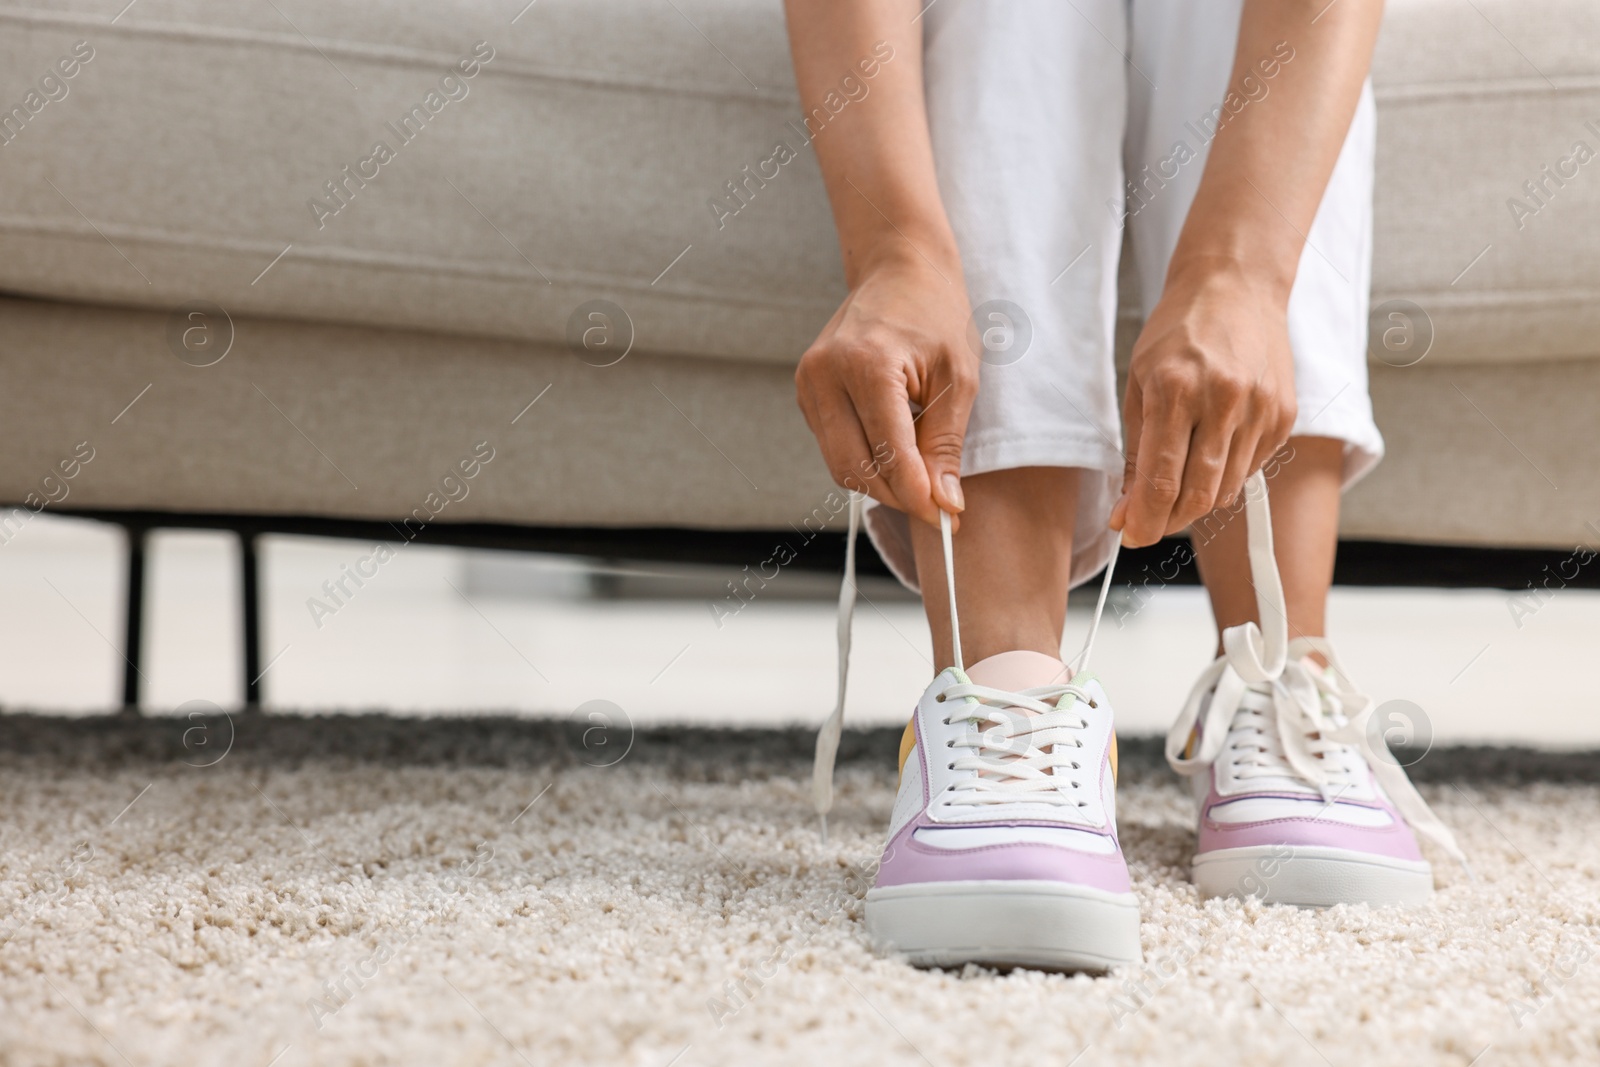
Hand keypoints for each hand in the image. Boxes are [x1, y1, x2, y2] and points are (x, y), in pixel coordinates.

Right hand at [795, 251, 977, 528]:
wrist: (899, 269)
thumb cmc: (936, 315)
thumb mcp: (958, 379)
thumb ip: (946, 445)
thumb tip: (944, 505)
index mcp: (866, 364)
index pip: (888, 453)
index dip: (917, 494)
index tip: (947, 518)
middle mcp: (826, 374)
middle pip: (855, 468)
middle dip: (898, 496)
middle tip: (938, 506)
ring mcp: (809, 383)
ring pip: (840, 465)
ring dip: (882, 483)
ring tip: (921, 477)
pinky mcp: (806, 393)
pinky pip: (834, 447)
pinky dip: (866, 460)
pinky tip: (897, 448)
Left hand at [1111, 262, 1296, 546]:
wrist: (1236, 285)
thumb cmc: (1179, 330)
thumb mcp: (1139, 382)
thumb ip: (1135, 452)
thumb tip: (1128, 509)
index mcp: (1176, 389)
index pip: (1161, 481)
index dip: (1145, 521)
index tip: (1132, 536)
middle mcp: (1223, 400)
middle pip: (1198, 495)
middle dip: (1169, 520)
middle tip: (1151, 522)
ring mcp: (1260, 409)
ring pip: (1227, 490)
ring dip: (1197, 500)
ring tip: (1179, 482)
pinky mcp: (1284, 415)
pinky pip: (1251, 469)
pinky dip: (1226, 475)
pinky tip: (1212, 451)